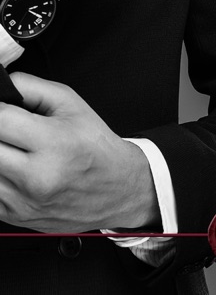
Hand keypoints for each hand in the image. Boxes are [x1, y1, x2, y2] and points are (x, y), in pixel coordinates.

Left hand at [0, 72, 159, 232]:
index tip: (5, 109)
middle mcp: (36, 176)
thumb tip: (3, 87)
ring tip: (15, 148)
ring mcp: (23, 200)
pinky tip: (15, 167)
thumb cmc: (95, 145)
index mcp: (54, 142)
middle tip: (11, 128)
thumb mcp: (70, 102)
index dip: (0, 108)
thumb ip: (30, 87)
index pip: (1, 119)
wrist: (117, 189)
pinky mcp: (14, 216)